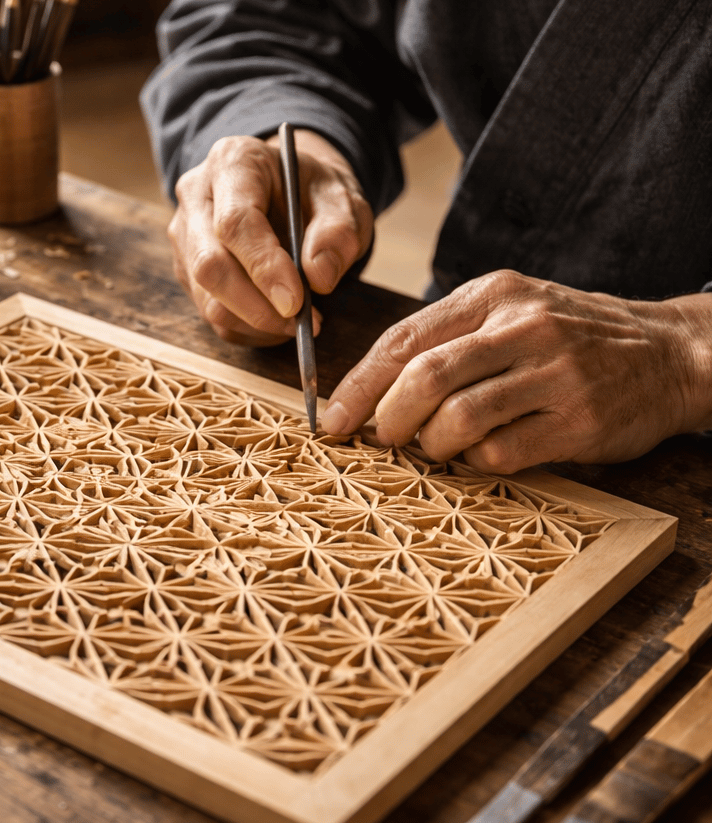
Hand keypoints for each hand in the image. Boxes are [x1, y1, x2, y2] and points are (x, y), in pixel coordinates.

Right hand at [168, 130, 373, 345]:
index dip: (263, 266)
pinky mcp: (188, 271)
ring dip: (256, 322)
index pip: (235, 222)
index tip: (296, 301)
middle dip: (256, 306)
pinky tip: (278, 320)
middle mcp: (197, 197)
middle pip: (209, 264)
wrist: (290, 193)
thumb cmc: (313, 193)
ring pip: (207, 298)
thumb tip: (319, 278)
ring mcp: (185, 237)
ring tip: (299, 321)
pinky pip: (212, 314)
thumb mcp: (342, 199)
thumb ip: (338, 232)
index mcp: (233, 163)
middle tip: (301, 323)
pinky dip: (249, 329)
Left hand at [321, 270, 711, 472]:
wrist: (669, 353)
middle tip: (380, 438)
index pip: (404, 339)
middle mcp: (523, 328)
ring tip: (438, 447)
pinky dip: (478, 462)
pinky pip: (501, 454)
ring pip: (458, 420)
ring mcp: (555, 375)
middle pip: (423, 378)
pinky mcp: (579, 422)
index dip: (359, 385)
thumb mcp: (510, 312)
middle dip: (386, 418)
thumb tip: (371, 391)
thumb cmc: (569, 337)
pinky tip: (486, 452)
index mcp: (494, 296)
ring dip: (432, 445)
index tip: (332, 419)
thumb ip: (447, 340)